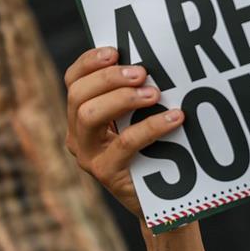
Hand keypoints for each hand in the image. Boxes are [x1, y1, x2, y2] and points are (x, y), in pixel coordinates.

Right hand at [64, 46, 183, 219]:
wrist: (165, 199)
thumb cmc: (158, 150)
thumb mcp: (143, 118)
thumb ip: (140, 94)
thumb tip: (158, 61)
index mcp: (83, 113)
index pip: (74, 80)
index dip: (89, 62)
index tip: (115, 51)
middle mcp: (79, 134)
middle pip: (78, 95)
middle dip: (109, 78)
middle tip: (142, 73)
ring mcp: (90, 155)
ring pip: (89, 116)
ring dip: (122, 99)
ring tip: (155, 94)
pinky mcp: (107, 173)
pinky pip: (124, 144)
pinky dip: (151, 127)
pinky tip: (175, 118)